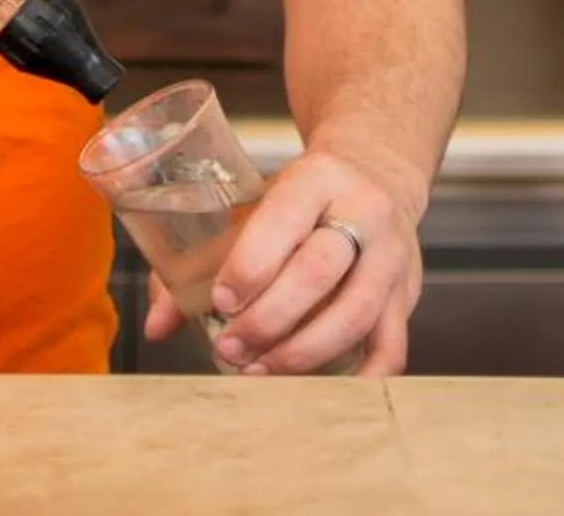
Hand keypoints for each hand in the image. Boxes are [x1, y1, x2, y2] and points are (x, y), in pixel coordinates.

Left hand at [145, 143, 424, 376]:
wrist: (376, 175)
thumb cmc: (303, 197)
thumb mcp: (256, 203)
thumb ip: (201, 257)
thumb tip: (157, 323)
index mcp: (318, 178)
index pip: (285, 219)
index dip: (251, 266)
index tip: (220, 302)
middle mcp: (362, 212)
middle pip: (318, 271)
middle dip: (268, 318)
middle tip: (229, 347)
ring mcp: (391, 255)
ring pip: (355, 312)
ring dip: (301, 352)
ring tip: (259, 369)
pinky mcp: (406, 294)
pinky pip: (391, 346)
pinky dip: (358, 378)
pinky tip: (318, 389)